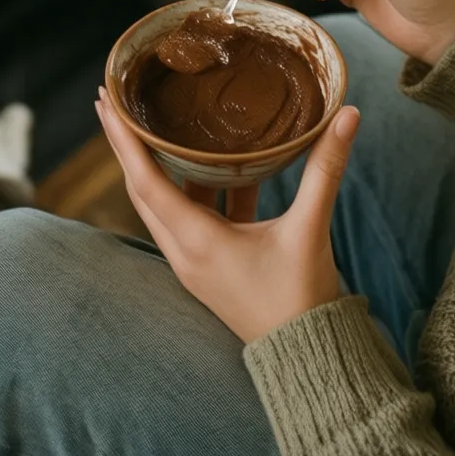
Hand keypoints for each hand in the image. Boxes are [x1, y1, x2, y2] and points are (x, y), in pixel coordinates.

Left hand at [95, 88, 360, 343]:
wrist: (306, 355)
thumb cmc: (302, 297)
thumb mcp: (311, 227)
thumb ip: (326, 168)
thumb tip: (348, 114)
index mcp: (196, 241)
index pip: (145, 180)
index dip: (123, 139)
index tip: (106, 101)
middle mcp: (184, 250)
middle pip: (142, 187)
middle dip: (127, 144)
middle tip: (117, 100)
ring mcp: (194, 260)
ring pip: (165, 202)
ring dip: (159, 164)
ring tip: (158, 123)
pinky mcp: (210, 265)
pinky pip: (190, 215)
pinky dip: (195, 186)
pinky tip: (218, 163)